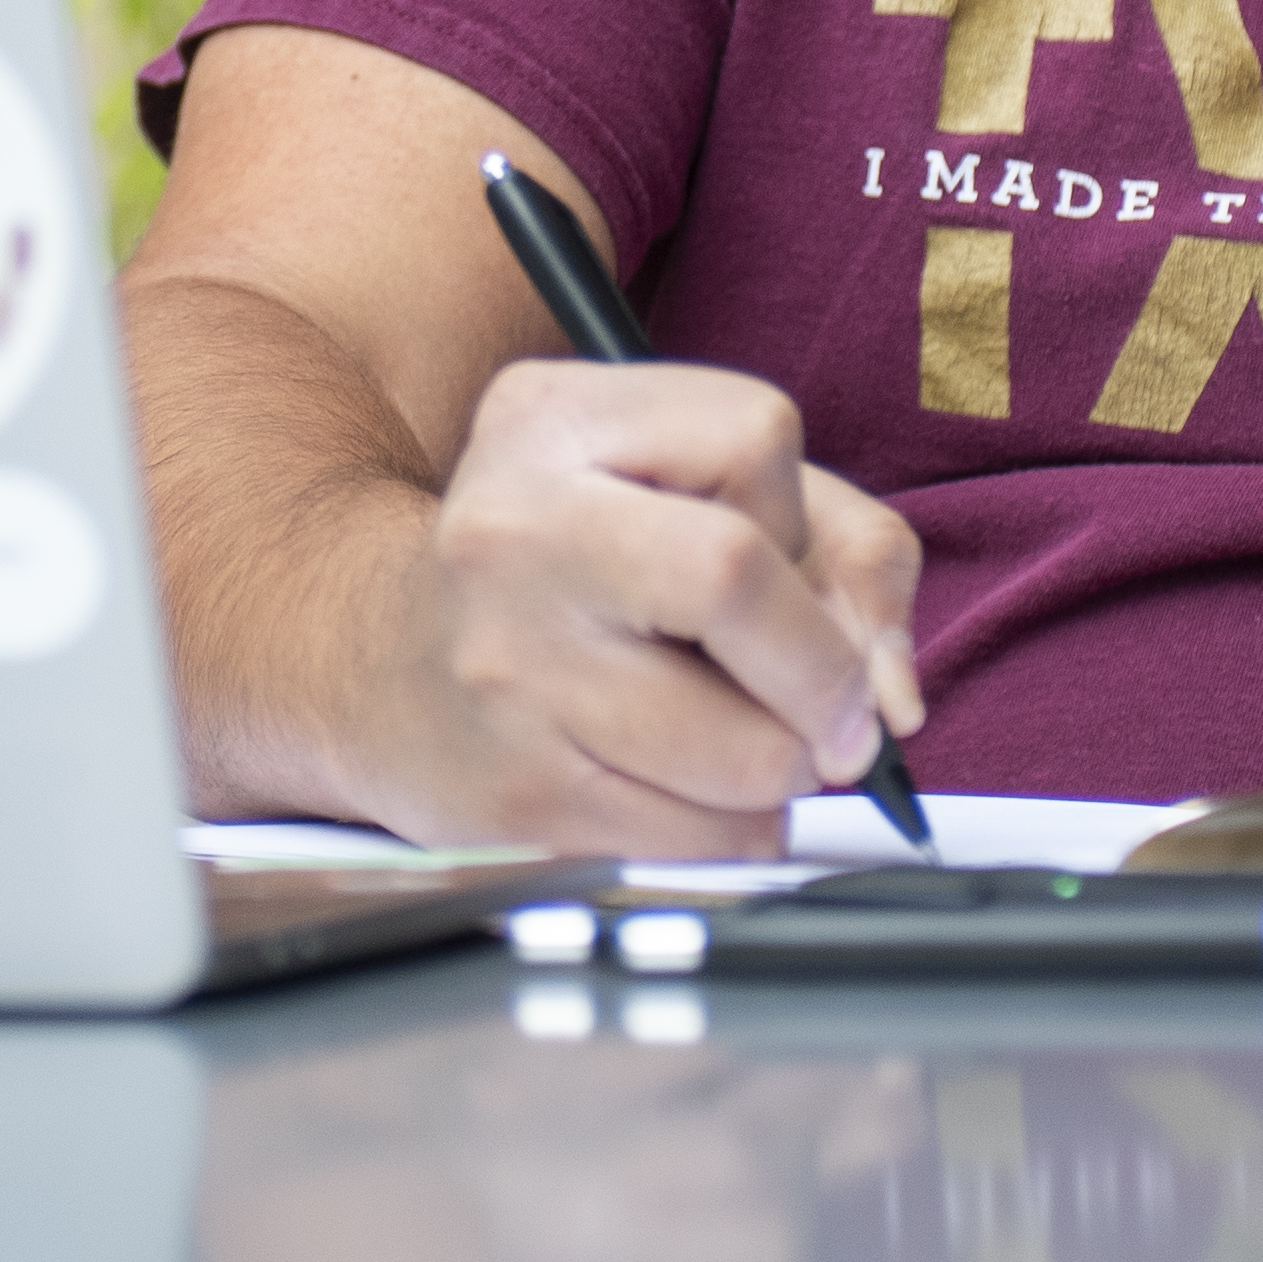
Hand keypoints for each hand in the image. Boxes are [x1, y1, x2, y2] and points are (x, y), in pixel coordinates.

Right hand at [392, 356, 921, 857]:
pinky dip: (732, 829)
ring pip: (746, 748)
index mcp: (553, 419)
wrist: (370, 663)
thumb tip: (891, 695)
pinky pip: (703, 841)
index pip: (755, 437)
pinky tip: (678, 789)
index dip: (798, 516)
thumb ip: (840, 549)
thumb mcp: (688, 489)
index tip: (773, 563)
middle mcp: (513, 531)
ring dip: (785, 767)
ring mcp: (505, 670)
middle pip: (736, 576)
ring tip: (732, 740)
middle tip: (829, 709)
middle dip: (823, 669)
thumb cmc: (577, 566)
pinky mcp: (515, 797)